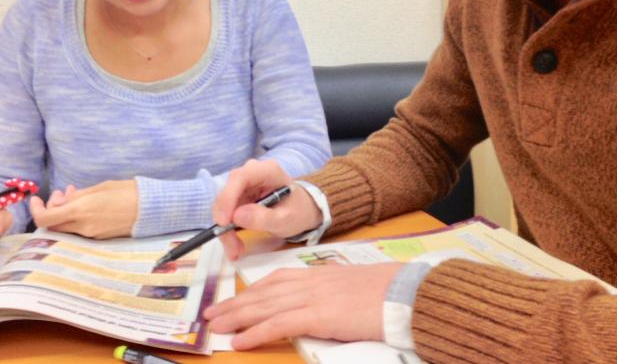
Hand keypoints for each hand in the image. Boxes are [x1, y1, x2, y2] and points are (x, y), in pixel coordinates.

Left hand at [29, 180, 137, 238]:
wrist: (153, 209)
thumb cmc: (128, 192)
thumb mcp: (100, 187)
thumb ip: (77, 196)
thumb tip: (61, 200)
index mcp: (81, 211)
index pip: (45, 218)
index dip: (36, 210)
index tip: (38, 199)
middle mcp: (83, 227)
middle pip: (53, 225)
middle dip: (52, 210)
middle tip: (62, 195)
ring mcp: (92, 235)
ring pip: (66, 227)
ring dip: (65, 214)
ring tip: (76, 196)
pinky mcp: (101, 238)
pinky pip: (80, 230)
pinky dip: (77, 219)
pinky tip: (87, 207)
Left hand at [204, 262, 402, 348]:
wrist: (404, 292)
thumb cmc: (385, 291)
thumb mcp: (352, 286)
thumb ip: (331, 292)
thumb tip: (320, 304)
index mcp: (318, 274)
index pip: (276, 280)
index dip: (252, 290)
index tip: (234, 298)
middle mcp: (310, 282)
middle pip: (263, 292)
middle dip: (235, 303)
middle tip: (212, 313)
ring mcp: (313, 297)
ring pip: (265, 306)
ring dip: (237, 316)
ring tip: (216, 326)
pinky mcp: (319, 315)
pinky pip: (279, 324)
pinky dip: (256, 332)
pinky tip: (240, 341)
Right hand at [213, 159, 322, 260]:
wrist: (303, 211)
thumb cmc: (298, 211)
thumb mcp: (286, 219)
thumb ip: (264, 217)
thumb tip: (237, 216)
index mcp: (266, 171)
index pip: (240, 178)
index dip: (227, 198)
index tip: (224, 222)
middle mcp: (251, 174)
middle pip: (227, 194)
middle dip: (225, 222)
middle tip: (232, 247)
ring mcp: (243, 186)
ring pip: (223, 207)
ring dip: (226, 231)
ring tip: (236, 251)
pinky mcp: (238, 198)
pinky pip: (226, 214)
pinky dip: (228, 231)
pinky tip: (236, 246)